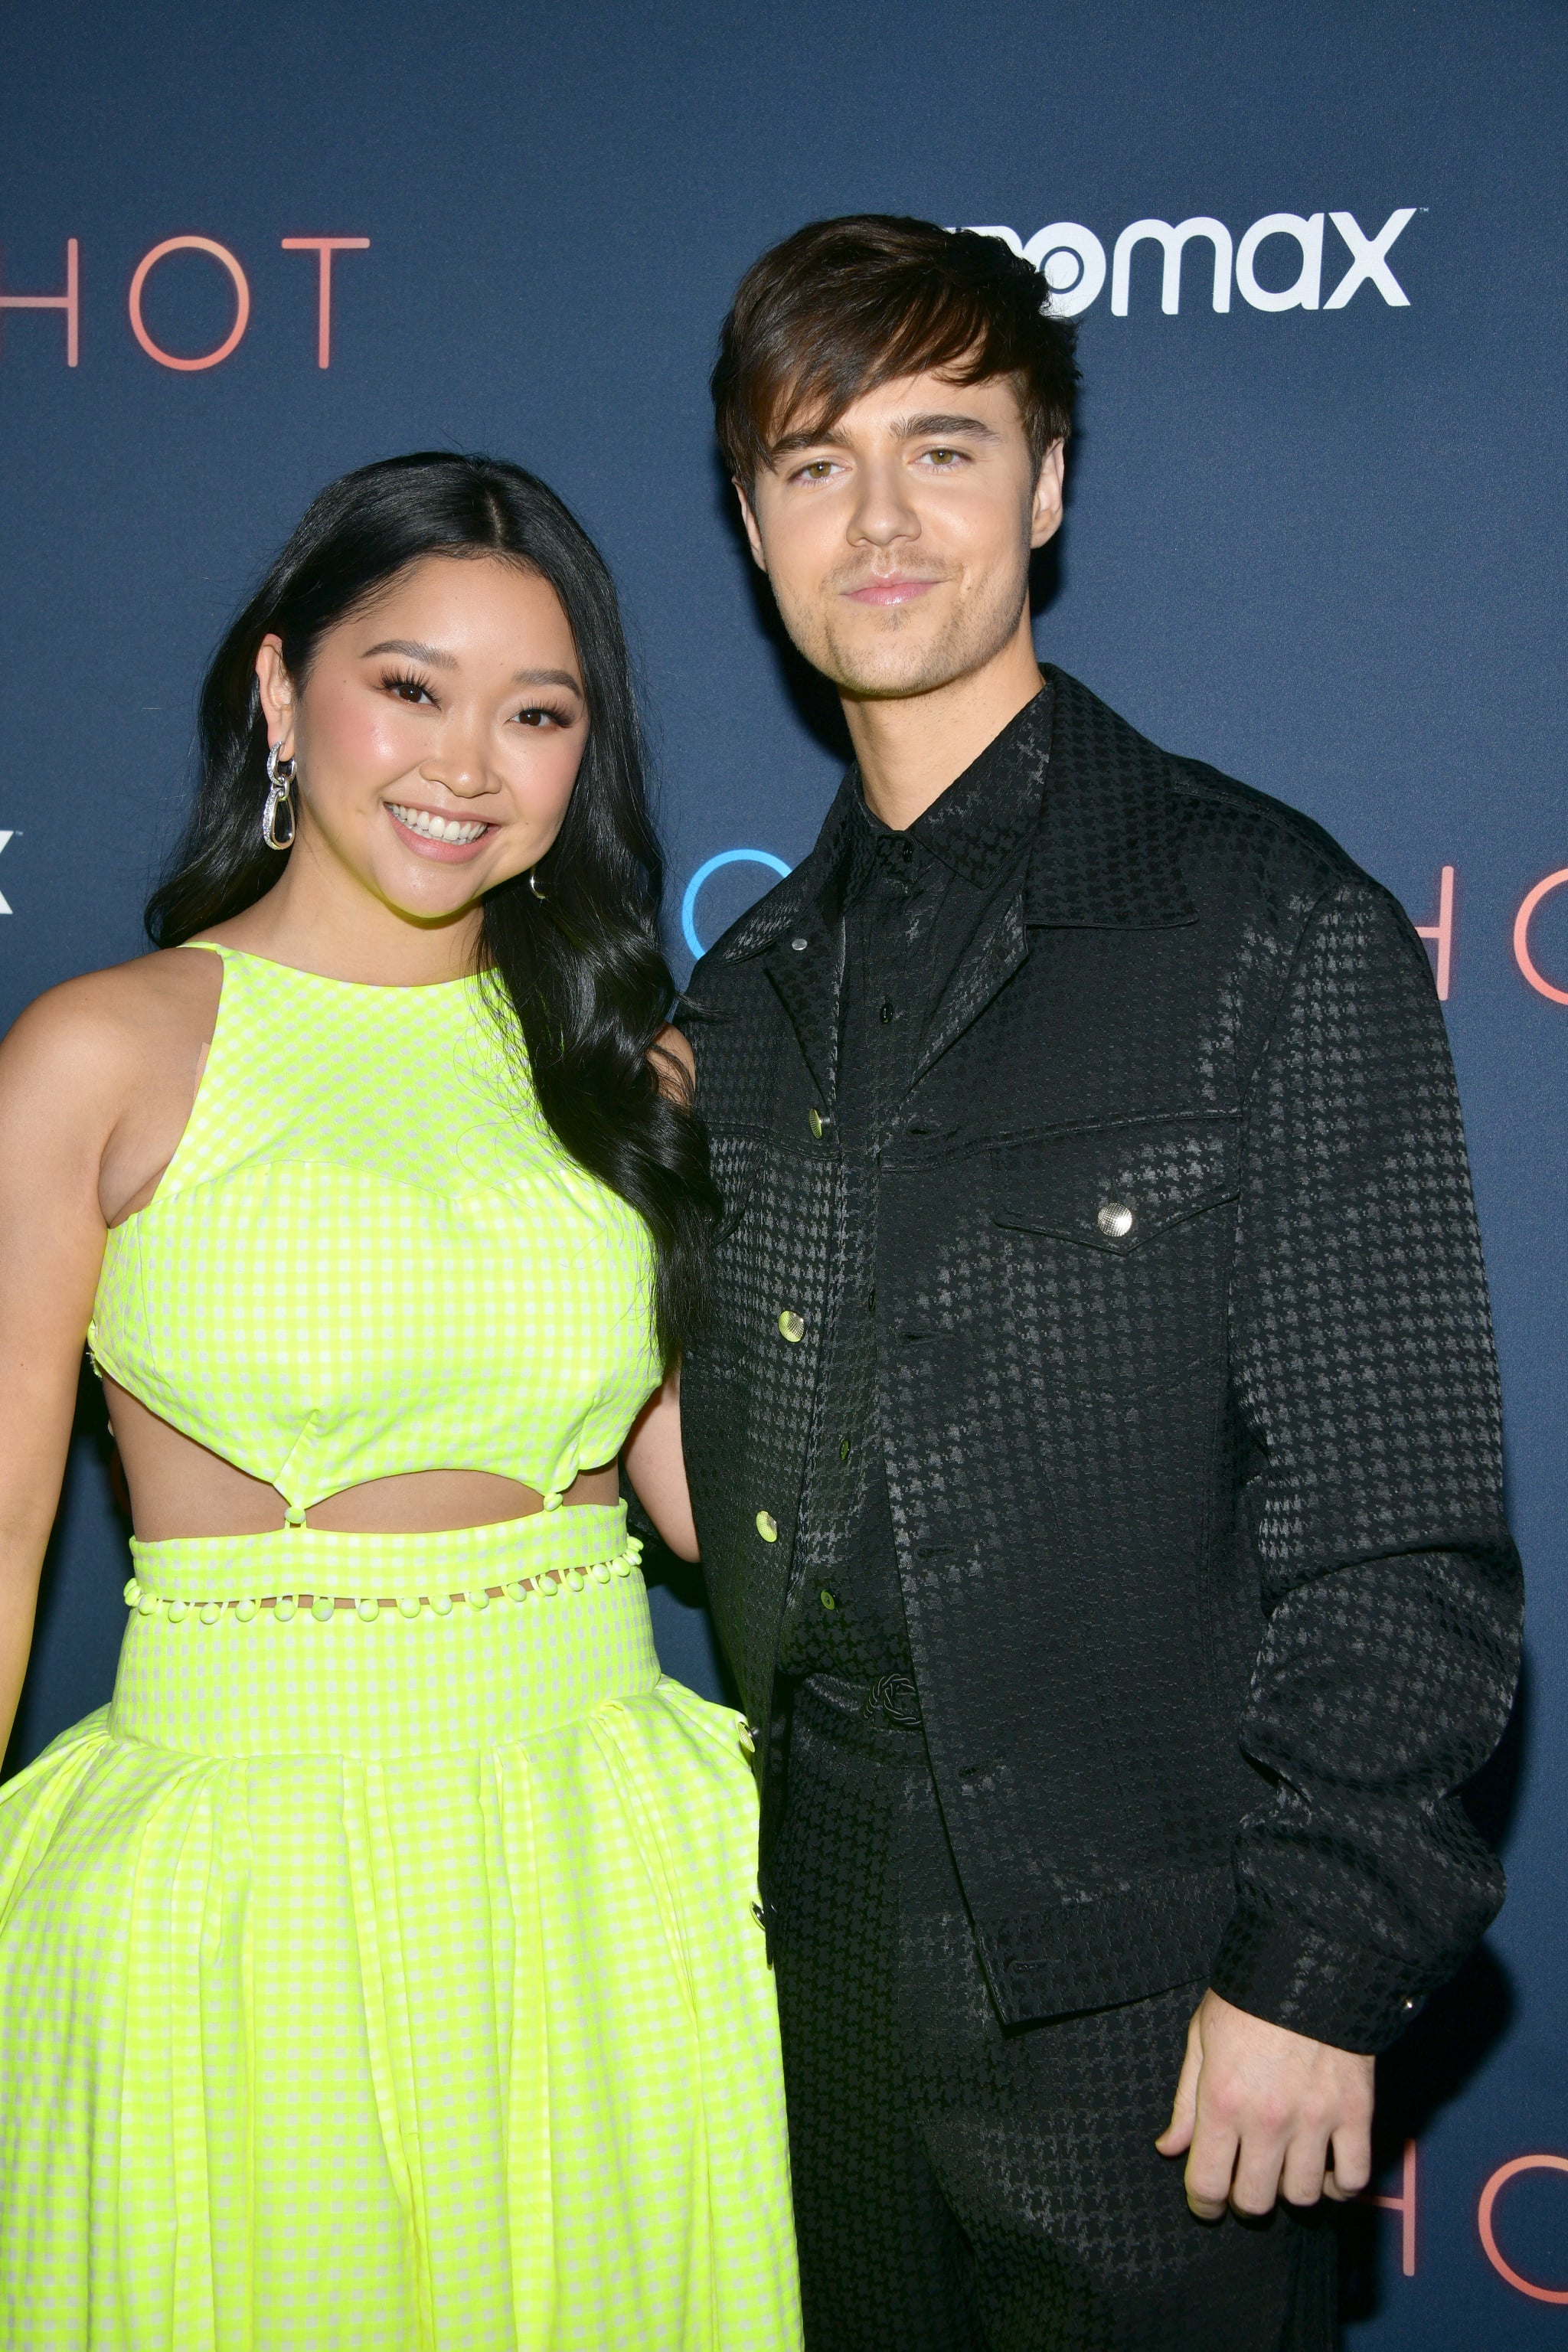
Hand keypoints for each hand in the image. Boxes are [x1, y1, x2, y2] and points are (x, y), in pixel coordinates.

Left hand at [1155, 1989, 1373, 2218]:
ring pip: (1302, 2196)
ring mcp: (1316, 2120)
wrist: (1310, 1961)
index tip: (1207, 2201)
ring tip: (1284, 2168)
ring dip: (1290, 2190)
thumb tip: (1169, 2147)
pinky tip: (1326, 2170)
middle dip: (1244, 2199)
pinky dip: (1340, 2186)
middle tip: (1245, 2180)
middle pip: (1255, 2200)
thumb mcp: (1201, 2038)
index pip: (1208, 2185)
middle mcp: (1268, 2119)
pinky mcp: (1356, 2113)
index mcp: (1223, 2101)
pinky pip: (1354, 2178)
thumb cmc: (1247, 1997)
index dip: (1203, 2204)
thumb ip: (1186, 2100)